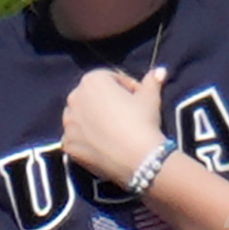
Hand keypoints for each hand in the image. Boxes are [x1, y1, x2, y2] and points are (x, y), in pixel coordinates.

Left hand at [60, 62, 170, 193]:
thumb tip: (160, 71)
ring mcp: (68, 124)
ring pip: (80, 118)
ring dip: (92, 121)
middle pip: (91, 98)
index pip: (109, 79)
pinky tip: (100, 145)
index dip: (125, 87)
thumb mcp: (150, 96)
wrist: (137, 158)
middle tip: (123, 115)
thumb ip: (151, 80)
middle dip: (105, 103)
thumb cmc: (142, 120)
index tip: (136, 98)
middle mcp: (74, 98)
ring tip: (111, 131)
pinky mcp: (68, 145)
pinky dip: (85, 140)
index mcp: (92, 80)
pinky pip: (75, 139)